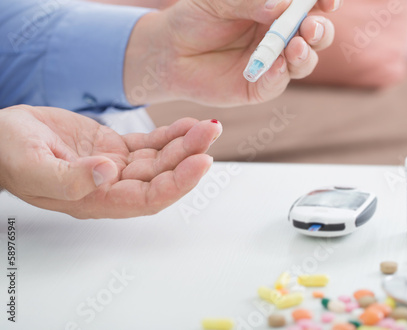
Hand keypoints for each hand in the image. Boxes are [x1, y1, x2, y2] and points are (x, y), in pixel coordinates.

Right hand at [0, 105, 221, 218]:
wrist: (1, 136)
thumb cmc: (9, 154)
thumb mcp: (32, 166)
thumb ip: (68, 179)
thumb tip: (106, 173)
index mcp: (96, 199)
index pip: (148, 198)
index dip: (178, 183)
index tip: (202, 161)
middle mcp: (112, 186)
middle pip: (162, 177)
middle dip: (189, 157)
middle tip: (209, 134)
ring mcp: (116, 166)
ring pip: (160, 159)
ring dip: (185, 144)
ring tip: (206, 126)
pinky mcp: (115, 148)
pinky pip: (150, 144)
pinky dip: (171, 135)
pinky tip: (188, 125)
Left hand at [124, 0, 337, 105]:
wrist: (169, 52)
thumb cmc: (194, 18)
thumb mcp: (218, 1)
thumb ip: (249, 2)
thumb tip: (282, 6)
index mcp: (276, 9)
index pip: (308, 5)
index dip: (322, 2)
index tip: (328, 2)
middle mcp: (279, 36)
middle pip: (316, 34)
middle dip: (320, 30)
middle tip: (311, 27)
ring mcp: (273, 63)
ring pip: (304, 61)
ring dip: (305, 53)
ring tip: (295, 46)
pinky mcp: (260, 88)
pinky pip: (278, 83)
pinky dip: (280, 74)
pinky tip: (277, 65)